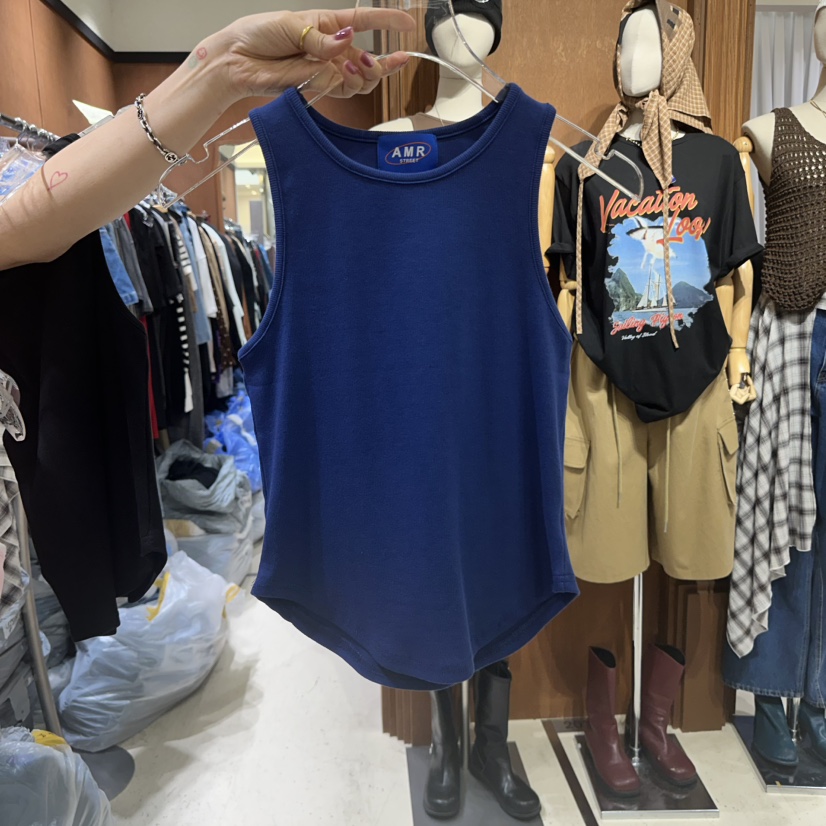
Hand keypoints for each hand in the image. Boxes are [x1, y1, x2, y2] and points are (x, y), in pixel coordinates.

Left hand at [219, 8, 416, 100]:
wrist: (238, 61)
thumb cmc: (259, 34)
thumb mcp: (291, 26)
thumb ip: (322, 39)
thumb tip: (347, 41)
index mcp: (328, 25)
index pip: (365, 21)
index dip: (388, 21)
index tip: (409, 24)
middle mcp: (332, 49)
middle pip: (369, 61)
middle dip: (381, 64)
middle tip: (380, 62)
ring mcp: (327, 70)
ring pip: (361, 80)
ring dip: (365, 76)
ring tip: (356, 67)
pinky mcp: (318, 88)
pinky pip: (344, 91)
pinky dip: (350, 85)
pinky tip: (345, 74)